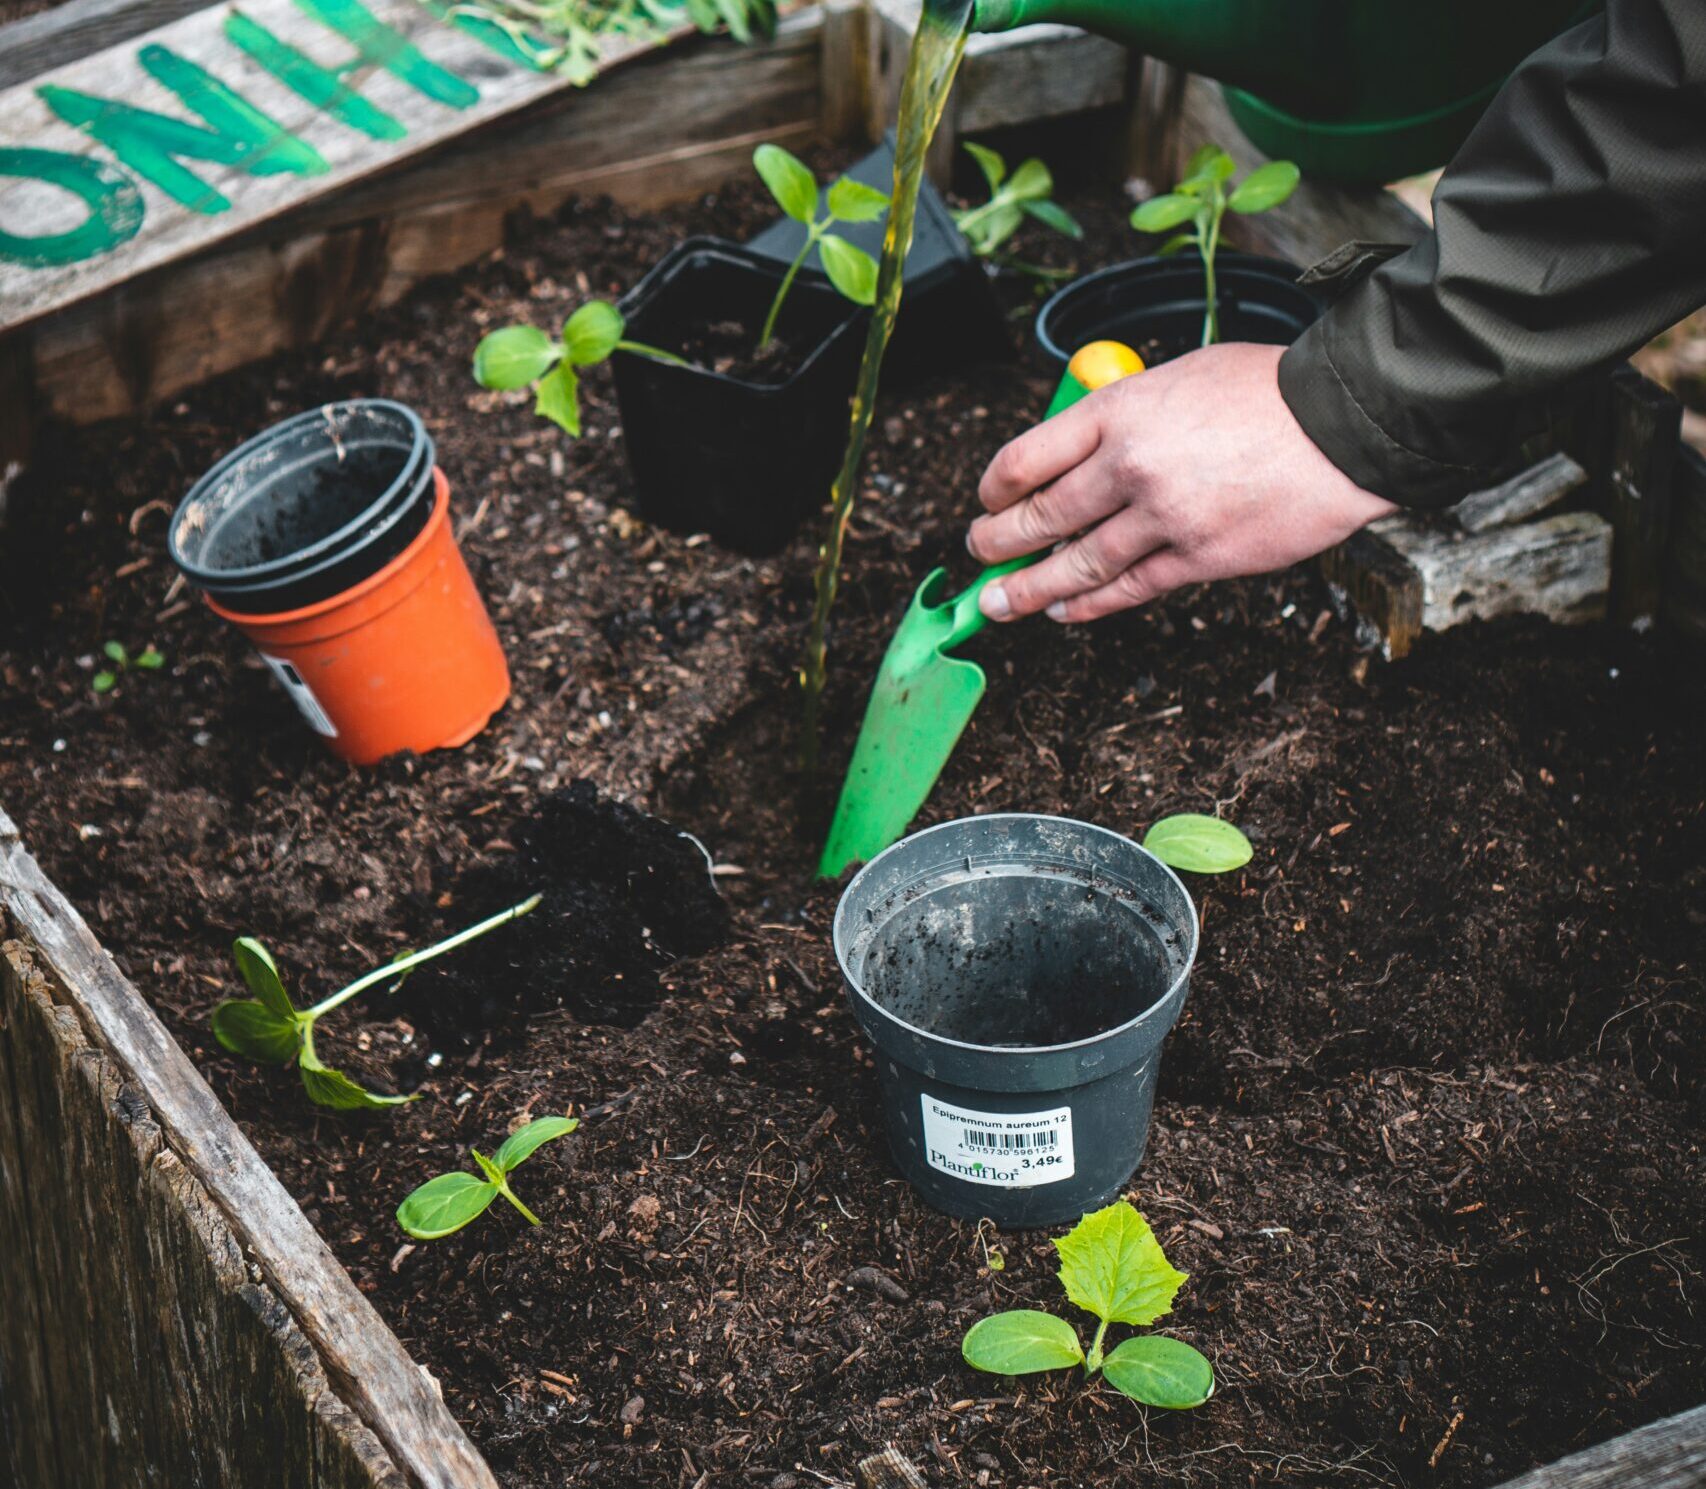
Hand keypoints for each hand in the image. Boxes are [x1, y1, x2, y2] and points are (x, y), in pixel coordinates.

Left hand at [967, 342, 1396, 622]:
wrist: (1344, 424)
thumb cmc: (1268, 392)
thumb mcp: (1179, 376)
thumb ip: (1126, 413)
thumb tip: (1085, 449)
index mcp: (1119, 411)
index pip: (1027, 457)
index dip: (995, 487)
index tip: (987, 499)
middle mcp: (1130, 465)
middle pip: (1040, 516)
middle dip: (996, 542)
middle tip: (978, 554)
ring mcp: (1163, 517)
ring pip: (1075, 564)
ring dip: (1027, 589)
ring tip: (997, 603)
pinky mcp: (1198, 558)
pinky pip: (1127, 590)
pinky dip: (1088, 604)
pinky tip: (1063, 611)